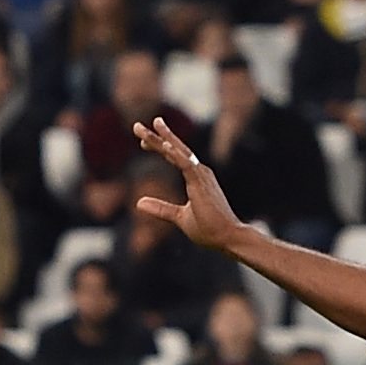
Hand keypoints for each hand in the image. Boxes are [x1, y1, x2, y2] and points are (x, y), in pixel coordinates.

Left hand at [130, 116, 242, 246]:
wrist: (228, 238)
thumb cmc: (209, 229)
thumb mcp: (179, 217)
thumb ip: (160, 208)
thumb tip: (138, 203)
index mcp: (196, 178)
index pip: (175, 157)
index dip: (159, 147)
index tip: (142, 143)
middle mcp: (200, 172)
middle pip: (175, 149)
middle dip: (157, 136)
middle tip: (137, 126)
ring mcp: (201, 176)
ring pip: (178, 152)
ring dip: (161, 139)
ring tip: (146, 127)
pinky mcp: (201, 183)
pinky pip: (186, 164)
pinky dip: (175, 154)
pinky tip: (165, 145)